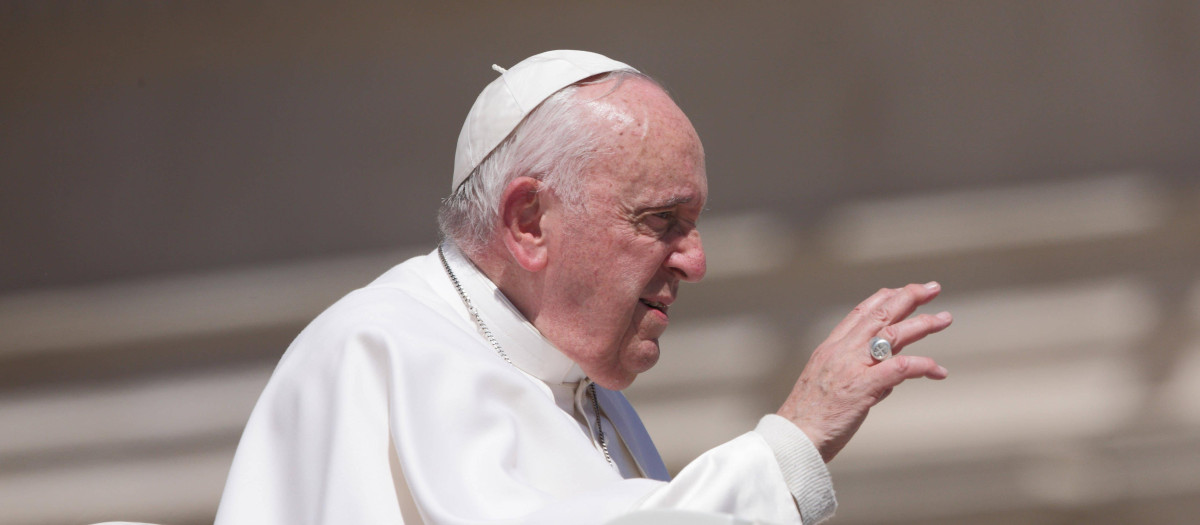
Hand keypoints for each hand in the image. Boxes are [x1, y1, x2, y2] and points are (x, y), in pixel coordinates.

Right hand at [777, 282, 952, 462]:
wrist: (794, 437)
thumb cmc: (810, 418)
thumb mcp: (829, 384)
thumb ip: (859, 374)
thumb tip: (889, 378)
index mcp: (831, 348)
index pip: (861, 312)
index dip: (885, 298)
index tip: (903, 291)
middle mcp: (841, 351)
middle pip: (880, 314)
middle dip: (908, 297)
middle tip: (932, 289)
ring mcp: (852, 367)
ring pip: (893, 334)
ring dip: (923, 324)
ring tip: (944, 318)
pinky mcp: (863, 387)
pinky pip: (900, 368)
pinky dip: (923, 365)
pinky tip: (938, 370)